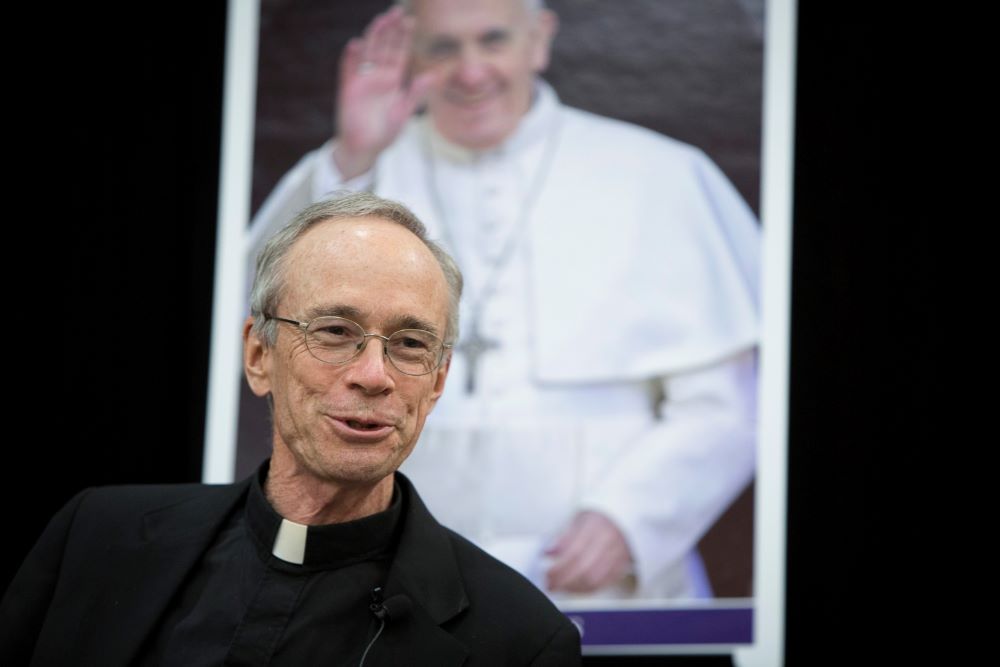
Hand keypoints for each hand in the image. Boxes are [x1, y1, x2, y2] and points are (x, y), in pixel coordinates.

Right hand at [333, 6, 436, 178]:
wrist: (365, 148)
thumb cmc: (385, 132)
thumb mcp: (404, 112)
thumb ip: (416, 93)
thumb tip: (434, 75)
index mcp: (393, 79)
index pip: (399, 51)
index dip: (403, 36)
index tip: (410, 19)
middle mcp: (378, 75)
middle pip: (383, 46)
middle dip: (389, 29)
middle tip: (396, 10)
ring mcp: (362, 80)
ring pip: (368, 52)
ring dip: (373, 37)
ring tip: (380, 21)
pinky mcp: (348, 88)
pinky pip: (349, 69)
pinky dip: (351, 57)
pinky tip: (356, 44)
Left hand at [544, 510, 634, 593]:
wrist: (622, 518)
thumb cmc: (599, 517)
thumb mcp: (579, 519)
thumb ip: (564, 537)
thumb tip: (548, 552)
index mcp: (596, 527)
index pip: (575, 553)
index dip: (559, 568)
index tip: (547, 573)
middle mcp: (609, 542)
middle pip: (585, 570)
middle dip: (563, 581)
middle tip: (550, 583)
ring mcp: (618, 556)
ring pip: (595, 580)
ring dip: (574, 588)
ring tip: (560, 587)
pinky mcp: (622, 566)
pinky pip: (604, 584)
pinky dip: (587, 589)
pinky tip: (576, 588)